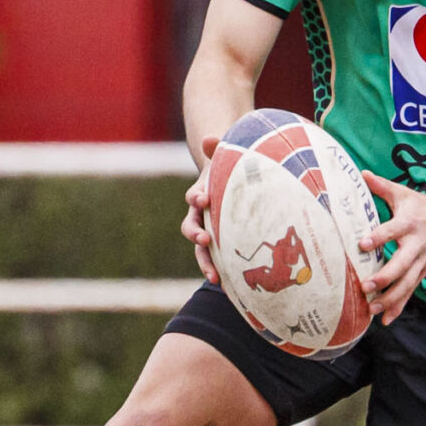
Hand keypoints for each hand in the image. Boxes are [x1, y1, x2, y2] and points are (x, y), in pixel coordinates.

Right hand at [180, 135, 221, 285]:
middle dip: (197, 236)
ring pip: (201, 250)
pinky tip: (234, 287)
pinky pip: (218, 260)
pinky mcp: (220, 244)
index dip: (197, 198)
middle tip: (206, 241)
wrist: (232, 182)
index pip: (194, 197)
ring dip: (206, 264)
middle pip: (191, 227)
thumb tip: (210, 138)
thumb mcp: (225, 156)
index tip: (203, 199)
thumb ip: (217, 147)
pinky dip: (224, 271)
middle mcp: (201, 216)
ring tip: (216, 278)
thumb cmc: (230, 169)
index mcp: (201, 194)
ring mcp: (209, 231)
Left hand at [359, 172, 425, 323]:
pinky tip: (385, 320)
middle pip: (401, 264)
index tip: (362, 243)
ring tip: (372, 307)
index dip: (378, 237)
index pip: (392, 231)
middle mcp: (416, 245)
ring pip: (406, 284)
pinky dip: (399, 307)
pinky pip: (410, 292)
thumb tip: (360, 174)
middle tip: (366, 286)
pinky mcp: (423, 272)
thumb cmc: (422, 206)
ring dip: (390, 298)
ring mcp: (421, 262)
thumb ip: (381, 186)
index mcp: (409, 223)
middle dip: (384, 277)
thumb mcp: (403, 193)